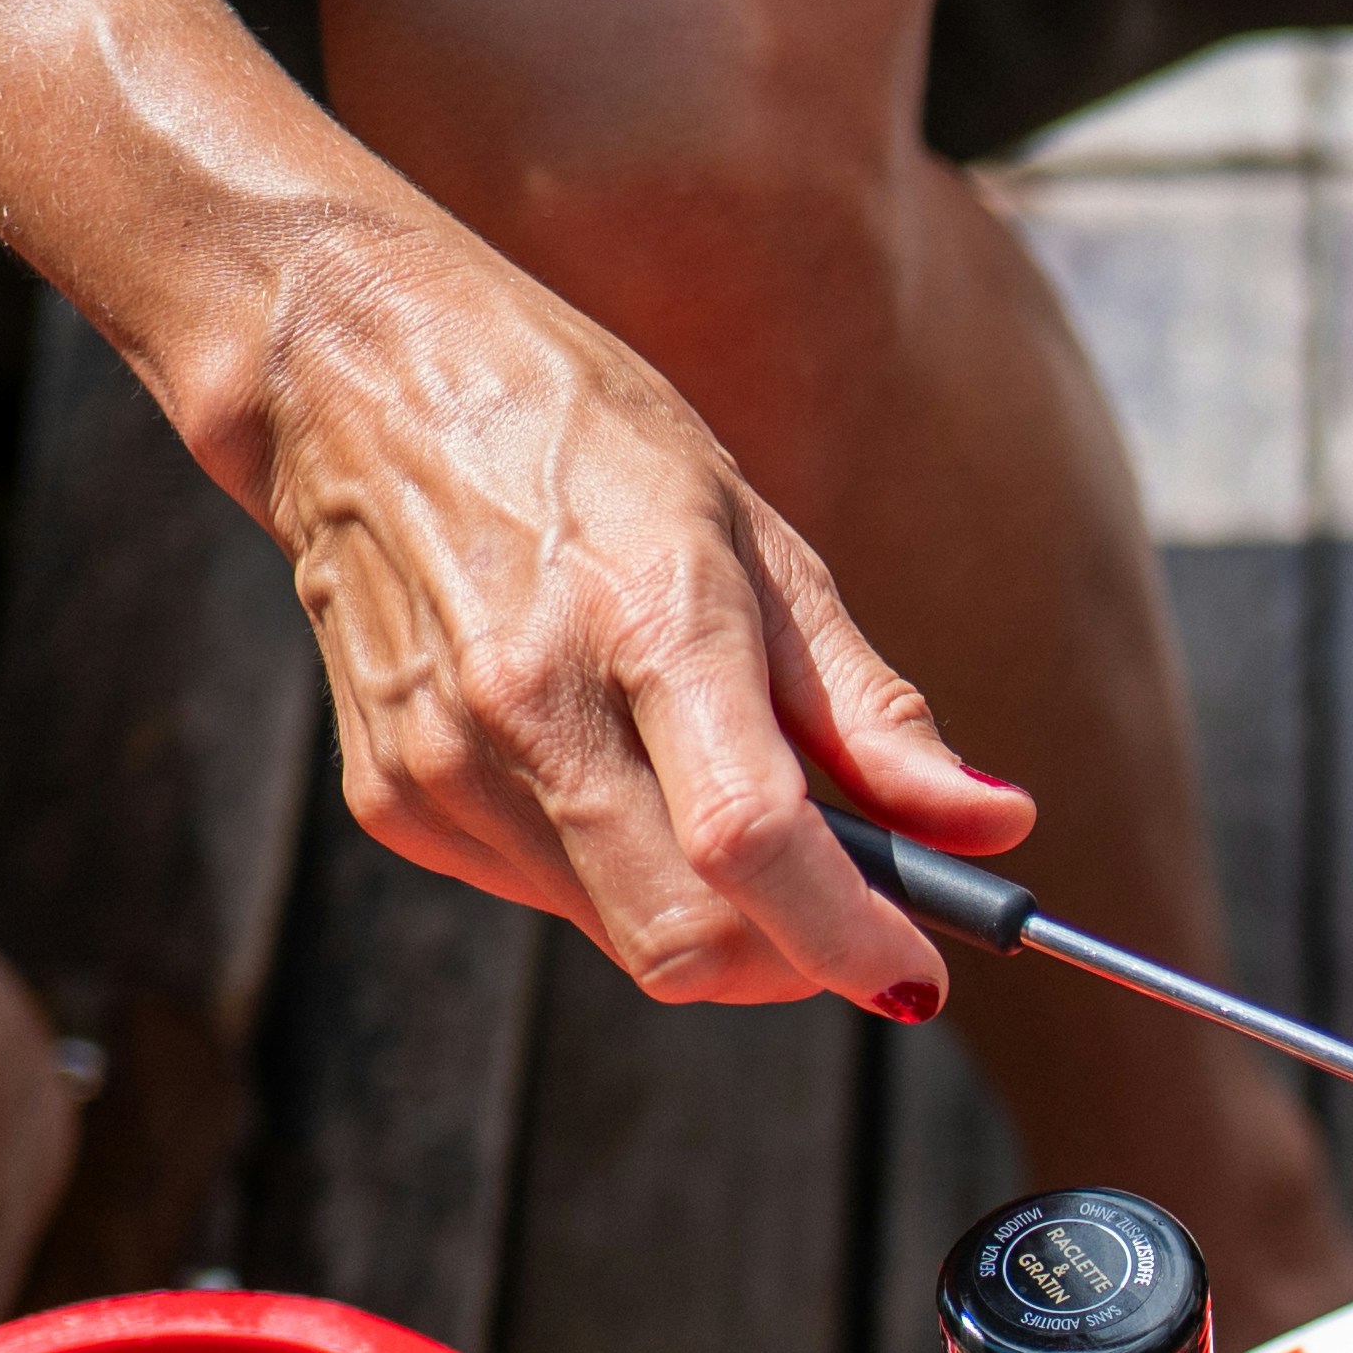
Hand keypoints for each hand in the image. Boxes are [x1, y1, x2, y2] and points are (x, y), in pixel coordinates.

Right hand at [256, 212, 1020, 1014]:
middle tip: (844, 908)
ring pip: (625, 936)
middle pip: (686, 940)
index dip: (849, 938)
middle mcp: (527, 705)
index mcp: (645, 620)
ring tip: (712, 794)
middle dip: (791, 956)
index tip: (916, 972)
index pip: (752, 842)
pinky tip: (609, 770)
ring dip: (709, 913)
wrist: (356, 379)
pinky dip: (619, 876)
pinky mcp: (392, 801)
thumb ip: (875, 712)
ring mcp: (443, 762)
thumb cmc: (585, 448)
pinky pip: (550, 900)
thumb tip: (996, 827)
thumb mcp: (761, 545)